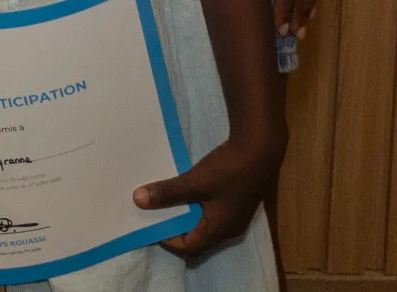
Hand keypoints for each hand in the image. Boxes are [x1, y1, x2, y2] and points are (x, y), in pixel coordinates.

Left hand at [133, 127, 284, 256]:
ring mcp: (234, 215)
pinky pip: (210, 211)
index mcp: (219, 230)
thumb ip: (168, 192)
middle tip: (152, 211)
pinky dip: (194, 204)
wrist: (259, 149)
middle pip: (197, 237)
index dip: (168, 239)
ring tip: (163, 199)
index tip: (149, 223)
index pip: (190, 247)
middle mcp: (228, 228)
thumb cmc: (229, 169)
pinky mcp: (235, 201)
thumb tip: (138, 201)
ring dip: (183, 213)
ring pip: (203, 222)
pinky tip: (184, 188)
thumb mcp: (195, 181)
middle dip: (174, 226)